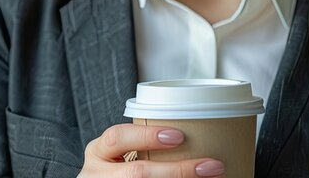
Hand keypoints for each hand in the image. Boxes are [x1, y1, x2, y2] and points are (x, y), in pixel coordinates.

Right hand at [78, 123, 224, 177]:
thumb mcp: (116, 152)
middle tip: (210, 166)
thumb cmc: (115, 167)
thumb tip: (192, 135)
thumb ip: (140, 144)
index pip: (118, 138)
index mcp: (98, 151)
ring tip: (211, 177)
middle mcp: (98, 174)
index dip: (147, 136)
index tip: (179, 136)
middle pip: (138, 173)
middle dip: (178, 170)